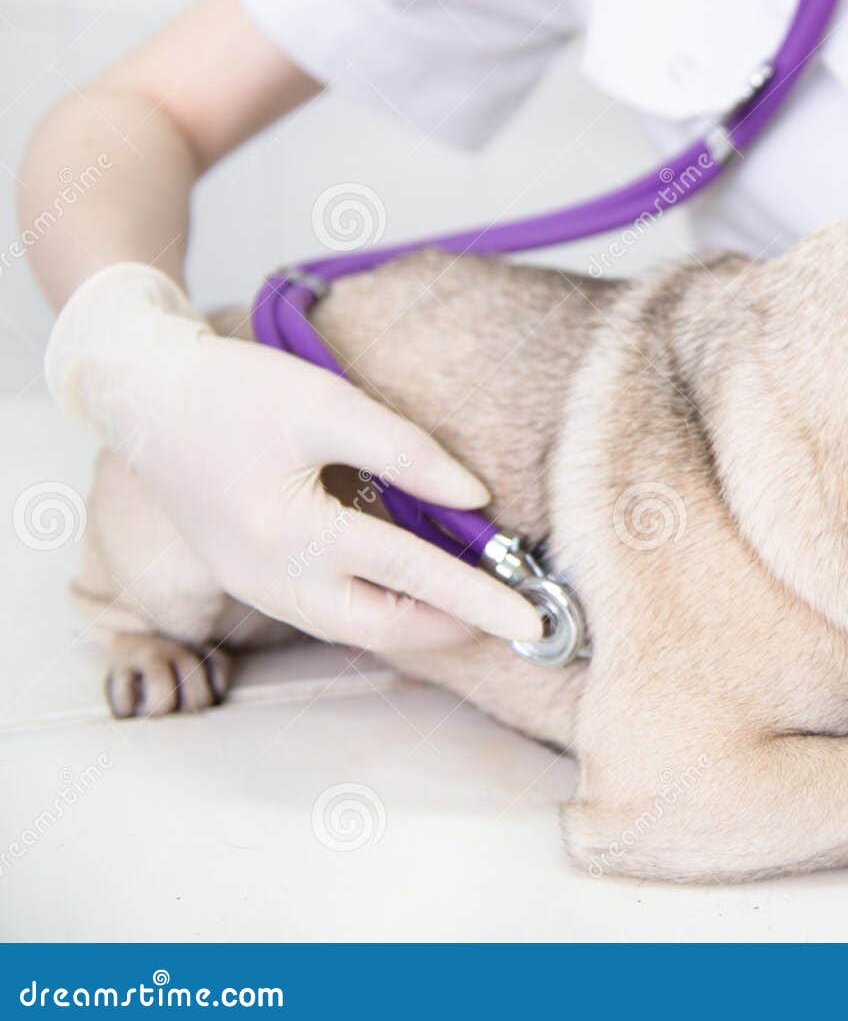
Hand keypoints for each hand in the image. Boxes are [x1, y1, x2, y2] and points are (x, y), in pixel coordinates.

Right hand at [46, 263, 540, 650]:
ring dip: (416, 625)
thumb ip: (407, 452)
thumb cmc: (236, 390)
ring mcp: (255, 587)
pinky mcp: (249, 581)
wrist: (143, 396)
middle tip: (514, 623)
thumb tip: (476, 499)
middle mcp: (271, 578)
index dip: (479, 597)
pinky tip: (413, 592)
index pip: (412, 575)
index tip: (532, 621)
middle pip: (384, 627)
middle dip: (453, 629)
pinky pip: (327, 613)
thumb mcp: (328, 404)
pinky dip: (377, 610)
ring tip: (475, 610)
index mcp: (292, 534)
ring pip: (354, 628)